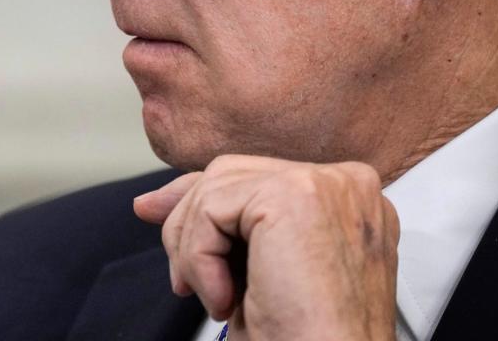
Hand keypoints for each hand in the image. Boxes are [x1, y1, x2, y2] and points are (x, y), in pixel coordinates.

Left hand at [134, 156, 398, 340]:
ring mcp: (323, 184)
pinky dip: (199, 259)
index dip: (204, 202)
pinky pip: (210, 209)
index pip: (255, 175)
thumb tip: (150, 201)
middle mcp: (345, 184)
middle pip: (231, 173)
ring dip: (194, 250)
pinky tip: (224, 301)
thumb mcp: (252, 269)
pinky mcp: (293, 196)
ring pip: (214, 187)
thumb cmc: (302, 339)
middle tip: (183, 281)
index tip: (164, 222)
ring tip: (217, 300)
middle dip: (189, 224)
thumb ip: (216, 220)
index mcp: (347, 198)